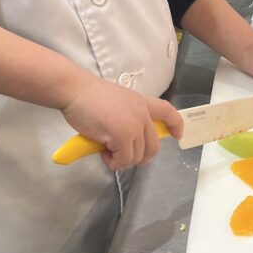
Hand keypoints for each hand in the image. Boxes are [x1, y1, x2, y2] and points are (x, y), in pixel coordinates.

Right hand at [61, 76, 183, 171]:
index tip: (177, 136)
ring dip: (122, 160)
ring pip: (138, 157)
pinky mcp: (122, 136)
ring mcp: (133, 125)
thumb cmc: (88, 96)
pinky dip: (113, 162)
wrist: (75, 91)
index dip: (175, 125)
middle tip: (122, 156)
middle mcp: (142, 114)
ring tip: (107, 151)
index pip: (167, 111)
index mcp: (141, 103)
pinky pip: (123, 160)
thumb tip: (127, 139)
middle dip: (140, 157)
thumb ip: (128, 116)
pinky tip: (102, 153)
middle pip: (154, 146)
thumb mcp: (118, 102)